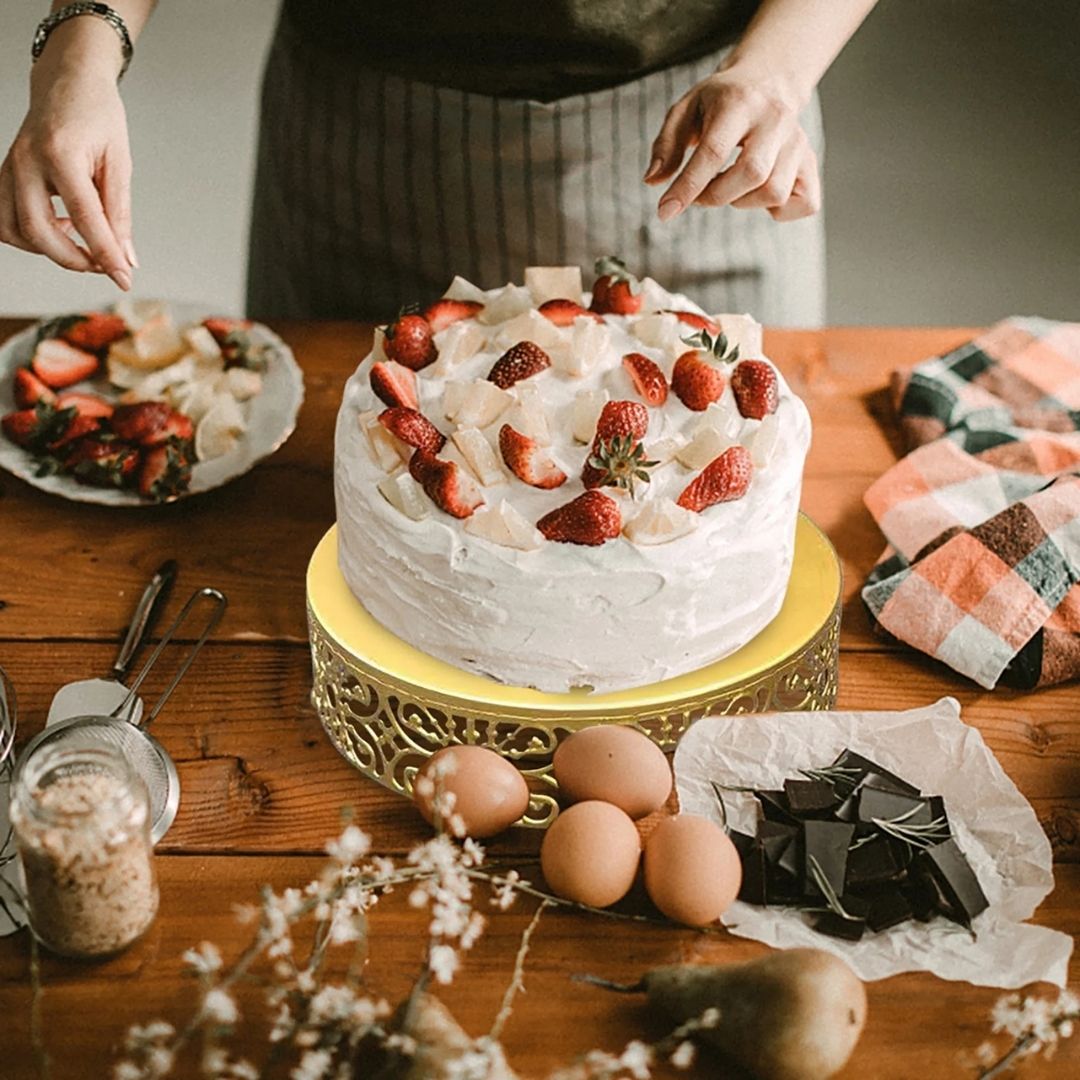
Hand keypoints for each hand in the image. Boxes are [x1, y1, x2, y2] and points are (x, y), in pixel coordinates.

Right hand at [0, 61, 134, 287]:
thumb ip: (120, 211)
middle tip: (105, 264)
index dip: (105, 255)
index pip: (84, 218)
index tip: (124, 279)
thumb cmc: (96, 114)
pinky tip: (60, 226)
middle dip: (74, 259)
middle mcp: (26, 161)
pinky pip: (5, 218)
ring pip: (12, 230)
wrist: (68, 81)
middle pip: (36, 230)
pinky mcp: (5, 173)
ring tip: (81, 240)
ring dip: (49, 250)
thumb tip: (126, 258)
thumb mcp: (119, 161)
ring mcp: (10, 167)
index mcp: (60, 153)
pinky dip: (31, 235)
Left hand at [646, 66, 820, 223]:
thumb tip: (652, 180)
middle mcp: (775, 120)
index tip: (665, 211)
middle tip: (700, 193)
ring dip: (742, 201)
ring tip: (729, 186)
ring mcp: (798, 142)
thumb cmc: (720, 101)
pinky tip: (759, 194)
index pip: (714, 151)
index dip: (689, 187)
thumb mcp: (685, 110)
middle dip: (716, 195)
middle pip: (752, 174)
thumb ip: (666, 145)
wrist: (768, 80)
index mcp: (740, 103)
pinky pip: (805, 203)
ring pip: (774, 192)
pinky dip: (779, 211)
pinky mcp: (811, 162)